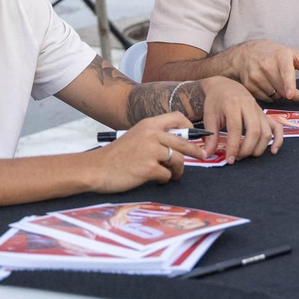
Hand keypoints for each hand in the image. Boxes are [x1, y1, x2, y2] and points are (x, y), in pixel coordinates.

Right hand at [88, 113, 202, 190]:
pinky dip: (166, 180)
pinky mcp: (149, 168)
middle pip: (184, 141)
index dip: (189, 127)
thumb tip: (178, 143)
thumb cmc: (116, 155)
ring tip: (172, 175)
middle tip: (202, 156)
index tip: (194, 136)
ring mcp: (151, 151)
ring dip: (178, 170)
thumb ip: (154, 136)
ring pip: (179, 160)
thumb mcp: (135, 136)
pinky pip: (168, 175)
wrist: (97, 168)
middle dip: (196, 151)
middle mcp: (151, 134)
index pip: (177, 118)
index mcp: (148, 124)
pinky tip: (159, 180)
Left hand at [198, 76, 285, 162]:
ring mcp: (259, 110)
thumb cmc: (216, 102)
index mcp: (233, 104)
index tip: (230, 159)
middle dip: (247, 149)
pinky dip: (277, 140)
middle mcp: (249, 105)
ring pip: (266, 132)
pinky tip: (273, 151)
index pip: (236, 128)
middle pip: (254, 131)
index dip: (233, 147)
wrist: (225, 86)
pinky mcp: (265, 114)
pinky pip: (277, 127)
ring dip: (258, 148)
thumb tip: (207, 155)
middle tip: (238, 158)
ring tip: (246, 155)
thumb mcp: (209, 117)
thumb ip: (210, 137)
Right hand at [224, 39, 298, 101]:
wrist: (246, 53)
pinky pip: (265, 99)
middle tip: (295, 92)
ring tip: (277, 83)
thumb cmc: (274, 54)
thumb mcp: (292, 55)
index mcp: (280, 56)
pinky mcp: (248, 85)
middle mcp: (266, 65)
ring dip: (280, 95)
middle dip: (292, 94)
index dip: (289, 84)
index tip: (291, 94)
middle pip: (283, 90)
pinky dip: (270, 96)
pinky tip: (268, 86)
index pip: (285, 72)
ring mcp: (255, 76)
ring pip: (275, 96)